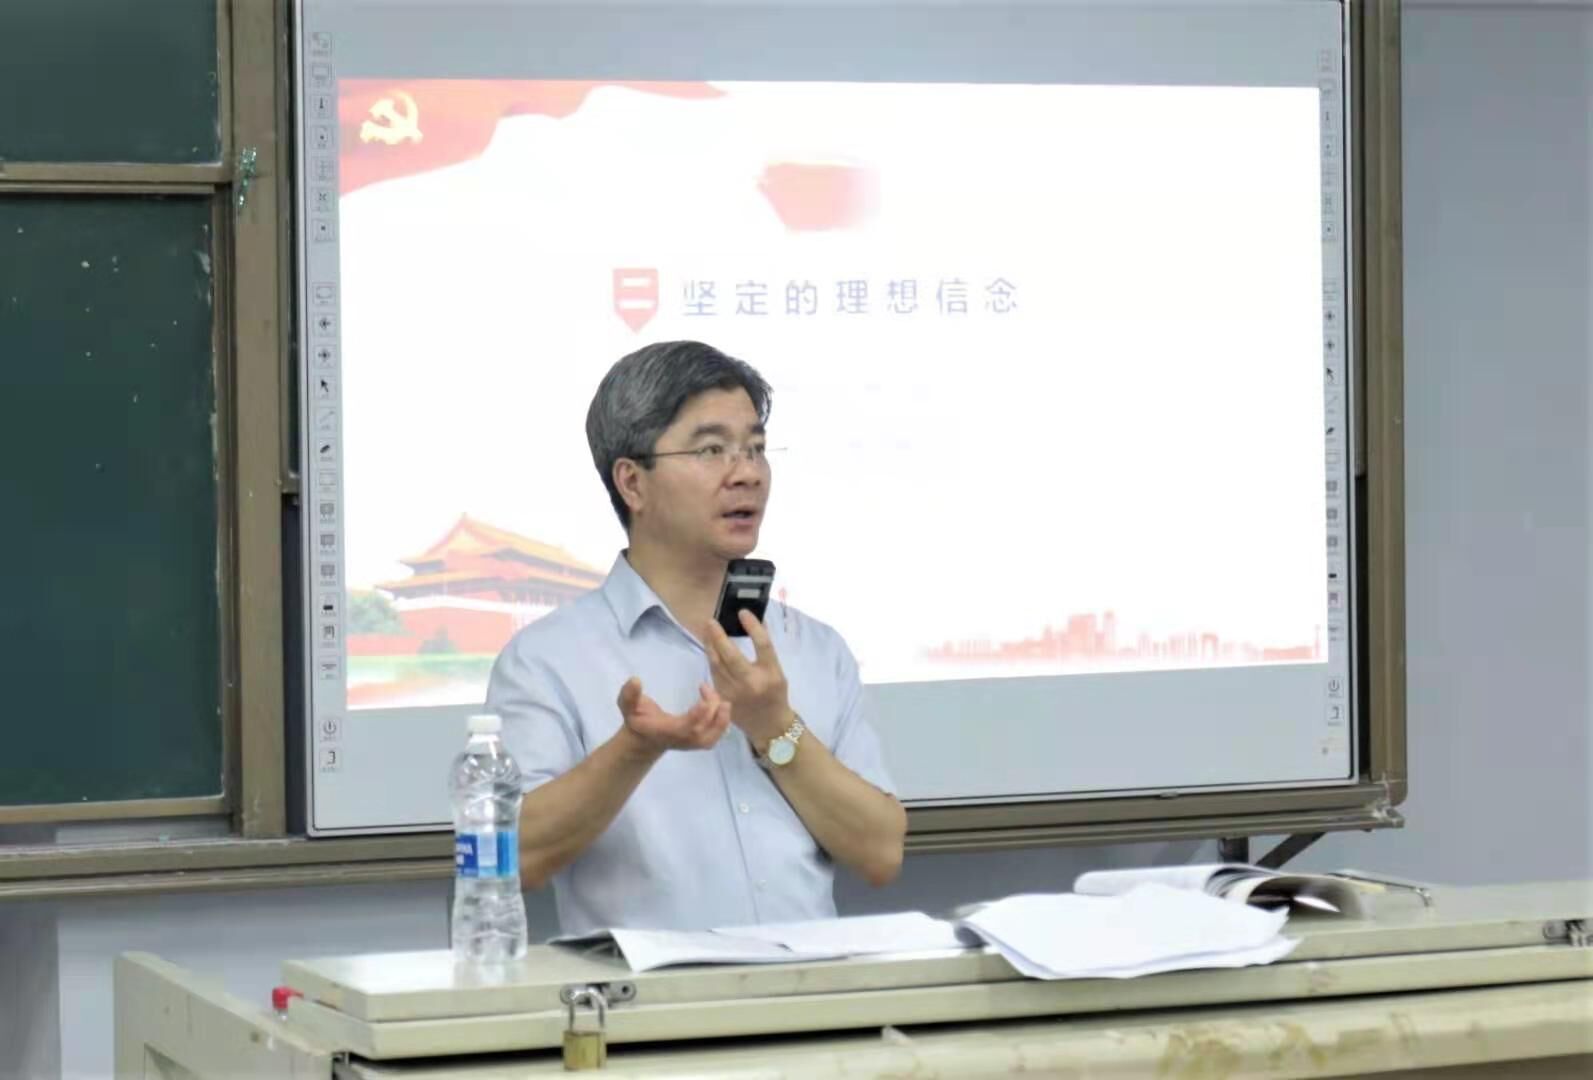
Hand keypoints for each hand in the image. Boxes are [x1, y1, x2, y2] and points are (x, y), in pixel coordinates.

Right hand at [616, 677, 729, 751]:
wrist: (645, 740)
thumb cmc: (637, 720)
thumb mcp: (627, 706)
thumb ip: (629, 695)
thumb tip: (635, 680)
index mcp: (666, 731)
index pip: (684, 728)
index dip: (696, 717)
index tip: (704, 701)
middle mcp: (681, 740)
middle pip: (703, 735)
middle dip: (713, 715)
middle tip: (709, 690)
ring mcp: (691, 744)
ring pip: (712, 738)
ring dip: (721, 719)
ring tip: (719, 698)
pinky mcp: (698, 742)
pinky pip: (715, 736)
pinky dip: (722, 721)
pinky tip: (719, 704)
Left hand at [704, 609, 791, 747]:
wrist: (769, 725)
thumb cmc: (775, 694)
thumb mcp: (777, 672)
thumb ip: (765, 651)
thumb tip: (754, 623)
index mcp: (771, 674)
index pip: (763, 645)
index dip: (753, 627)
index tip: (743, 612)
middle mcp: (752, 683)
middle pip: (731, 655)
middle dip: (719, 636)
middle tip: (711, 621)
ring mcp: (735, 693)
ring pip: (717, 664)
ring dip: (710, 645)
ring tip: (707, 630)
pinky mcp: (723, 699)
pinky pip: (714, 675)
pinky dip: (711, 659)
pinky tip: (709, 648)